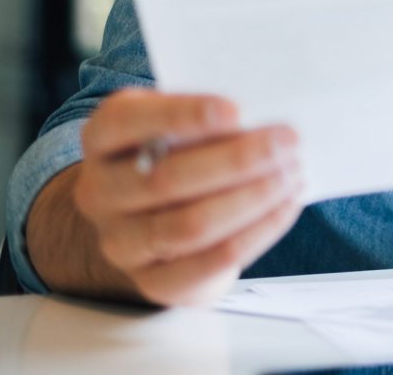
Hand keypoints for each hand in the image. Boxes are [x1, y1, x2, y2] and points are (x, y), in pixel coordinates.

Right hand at [71, 88, 303, 305]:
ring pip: (190, 225)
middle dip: (237, 159)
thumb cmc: (178, 153)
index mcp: (102, 139)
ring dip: (252, 198)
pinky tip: (286, 206)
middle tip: (288, 142)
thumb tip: (265, 114)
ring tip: (292, 174)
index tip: (236, 110)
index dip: (181, 116)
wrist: (153, 219)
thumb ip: (208, 116)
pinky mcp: (154, 282)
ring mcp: (121, 243)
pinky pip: (209, 263)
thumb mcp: (180, 123)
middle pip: (166, 178)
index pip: (125, 122)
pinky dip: (256, 232)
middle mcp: (99, 192)